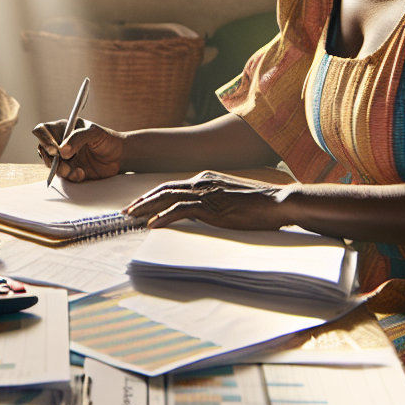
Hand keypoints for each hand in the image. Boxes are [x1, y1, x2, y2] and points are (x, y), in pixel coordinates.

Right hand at [33, 118, 123, 182]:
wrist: (119, 156)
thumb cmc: (107, 139)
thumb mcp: (94, 133)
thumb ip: (78, 138)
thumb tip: (62, 151)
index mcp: (64, 129)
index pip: (43, 131)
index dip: (43, 139)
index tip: (54, 149)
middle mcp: (61, 143)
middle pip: (44, 150)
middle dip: (51, 159)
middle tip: (65, 162)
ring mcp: (65, 158)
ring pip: (52, 165)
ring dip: (62, 170)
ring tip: (76, 170)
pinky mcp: (71, 170)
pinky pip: (64, 176)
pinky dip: (72, 176)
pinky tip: (82, 173)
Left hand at [124, 170, 293, 229]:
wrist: (279, 203)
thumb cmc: (259, 206)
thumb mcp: (230, 202)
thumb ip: (213, 205)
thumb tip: (200, 215)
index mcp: (206, 179)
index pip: (172, 186)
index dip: (152, 195)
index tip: (138, 205)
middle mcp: (203, 181)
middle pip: (164, 189)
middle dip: (143, 200)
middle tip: (125, 211)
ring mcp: (207, 192)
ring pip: (167, 197)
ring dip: (146, 208)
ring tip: (131, 217)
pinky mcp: (212, 206)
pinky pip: (181, 210)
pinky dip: (164, 217)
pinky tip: (152, 225)